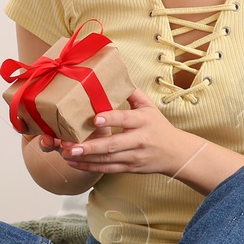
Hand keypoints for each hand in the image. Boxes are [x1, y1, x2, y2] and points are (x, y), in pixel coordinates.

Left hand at [58, 88, 197, 176]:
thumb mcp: (149, 106)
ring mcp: (134, 156)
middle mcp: (139, 140)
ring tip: (67, 154)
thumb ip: (132, 92)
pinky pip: (108, 169)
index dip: (110, 119)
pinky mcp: (130, 168)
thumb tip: (115, 74)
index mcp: (143, 121)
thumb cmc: (158, 126)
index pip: (125, 119)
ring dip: (86, 158)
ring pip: (108, 159)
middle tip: (71, 145)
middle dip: (91, 146)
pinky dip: (90, 167)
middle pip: (113, 144)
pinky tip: (75, 163)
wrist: (175, 153)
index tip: (94, 119)